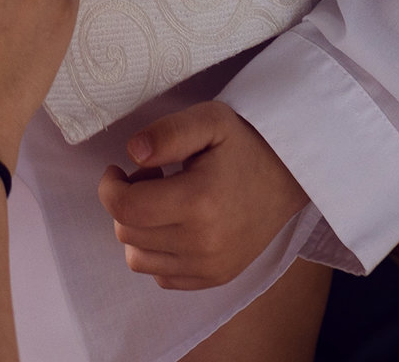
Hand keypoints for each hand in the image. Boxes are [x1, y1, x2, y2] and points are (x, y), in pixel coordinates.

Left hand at [97, 102, 306, 289]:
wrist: (289, 177)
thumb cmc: (245, 145)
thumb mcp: (209, 120)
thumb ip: (167, 133)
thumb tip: (132, 153)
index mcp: (199, 202)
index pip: (124, 208)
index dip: (109, 187)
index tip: (118, 169)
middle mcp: (203, 244)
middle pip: (127, 232)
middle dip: (126, 201)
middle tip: (152, 177)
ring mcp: (210, 267)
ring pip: (137, 258)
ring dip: (138, 228)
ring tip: (164, 201)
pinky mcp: (214, 278)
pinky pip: (160, 276)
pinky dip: (156, 252)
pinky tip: (175, 225)